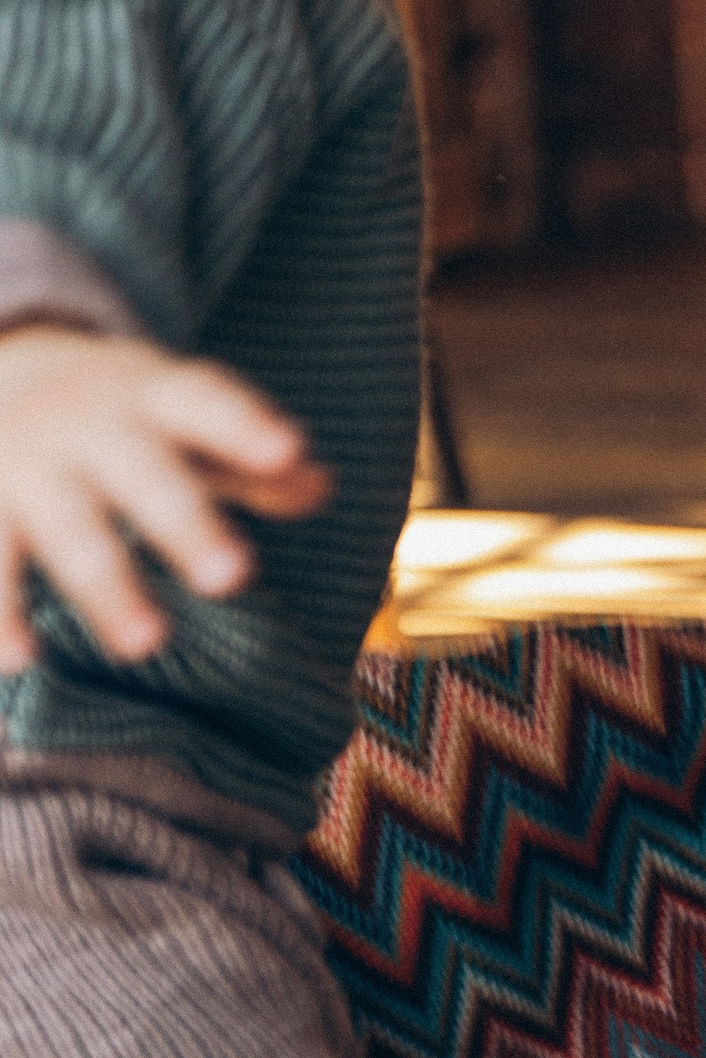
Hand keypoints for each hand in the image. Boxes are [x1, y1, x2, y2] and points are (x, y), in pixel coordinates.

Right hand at [0, 326, 331, 670]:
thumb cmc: (118, 410)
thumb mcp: (178, 412)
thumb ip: (247, 455)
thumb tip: (322, 485)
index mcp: (151, 397)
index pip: (204, 402)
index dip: (244, 425)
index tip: (288, 450)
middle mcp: (88, 428)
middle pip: (142, 475)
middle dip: (184, 524)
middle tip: (232, 578)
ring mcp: (28, 467)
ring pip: (67, 529)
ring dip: (105, 588)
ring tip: (144, 646)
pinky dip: (0, 612)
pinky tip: (20, 660)